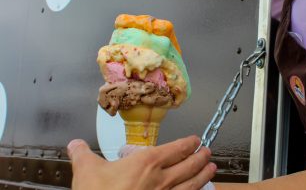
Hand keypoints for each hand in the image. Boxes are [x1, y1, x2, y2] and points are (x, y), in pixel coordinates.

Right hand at [68, 136, 215, 189]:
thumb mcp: (87, 171)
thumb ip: (83, 154)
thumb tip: (76, 144)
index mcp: (147, 163)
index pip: (176, 149)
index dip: (189, 143)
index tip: (195, 140)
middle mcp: (162, 179)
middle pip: (189, 165)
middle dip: (201, 157)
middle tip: (208, 152)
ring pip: (192, 184)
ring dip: (204, 175)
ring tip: (212, 169)